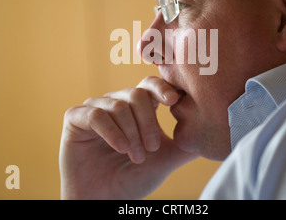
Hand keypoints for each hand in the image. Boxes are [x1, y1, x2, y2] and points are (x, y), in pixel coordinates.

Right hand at [59, 76, 197, 198]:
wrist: (104, 200)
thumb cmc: (133, 178)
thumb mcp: (165, 160)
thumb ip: (185, 144)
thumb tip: (211, 132)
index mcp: (136, 108)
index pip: (150, 85)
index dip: (163, 88)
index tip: (175, 101)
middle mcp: (116, 103)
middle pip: (136, 94)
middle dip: (148, 122)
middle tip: (152, 148)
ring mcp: (95, 108)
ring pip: (118, 105)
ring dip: (131, 133)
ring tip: (136, 156)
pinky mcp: (75, 118)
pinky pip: (95, 114)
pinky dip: (111, 131)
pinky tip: (120, 148)